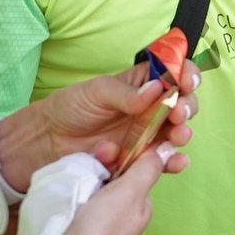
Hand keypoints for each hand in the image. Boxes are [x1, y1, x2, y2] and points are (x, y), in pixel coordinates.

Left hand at [0, 61, 199, 188]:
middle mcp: (151, 107)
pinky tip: (175, 161)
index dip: (186, 75)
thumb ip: (126, 93)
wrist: (47, 141)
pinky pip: (163, 160)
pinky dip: (174, 161)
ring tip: (177, 135)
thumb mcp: (96, 92)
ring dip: (183, 133)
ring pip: (177, 132)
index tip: (186, 83)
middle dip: (187, 107)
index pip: (174, 73)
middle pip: (183, 103)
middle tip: (178, 113)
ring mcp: (148, 134)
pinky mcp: (141, 158)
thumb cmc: (70, 108)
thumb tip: (157, 89)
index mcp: (143, 83)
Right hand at [11, 140, 180, 234]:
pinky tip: (64, 185)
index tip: (105, 149)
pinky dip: (72, 188)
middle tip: (91, 157)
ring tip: (76, 171)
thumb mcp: (130, 194)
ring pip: (94, 185)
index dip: (122, 154)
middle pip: (113, 176)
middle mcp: (123, 214)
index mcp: (140, 206)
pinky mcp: (77, 227)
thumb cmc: (101, 229)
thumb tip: (168, 149)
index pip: (134, 170)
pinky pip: (77, 198)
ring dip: (85, 174)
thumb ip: (147, 169)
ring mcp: (99, 222)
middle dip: (102, 162)